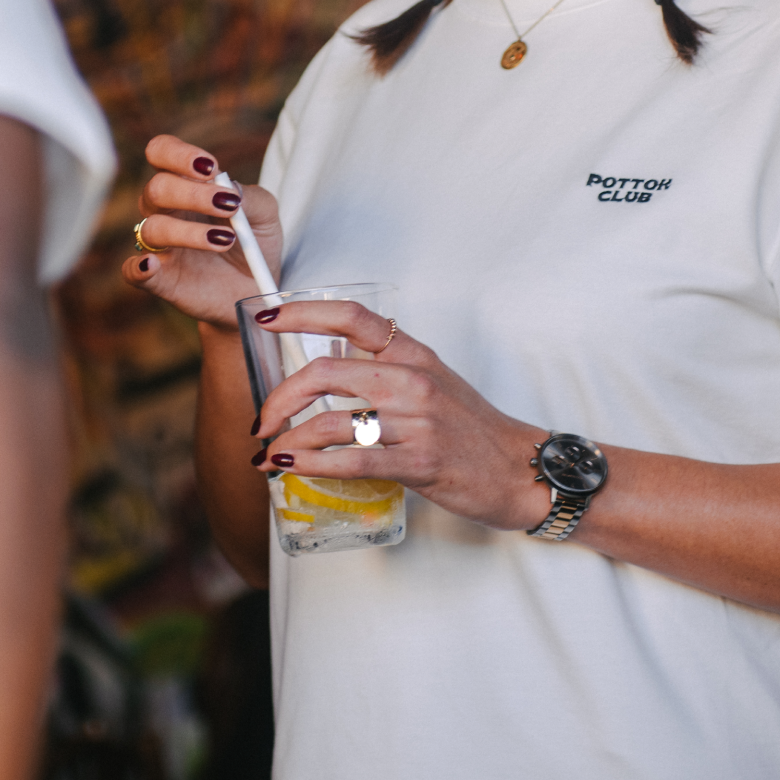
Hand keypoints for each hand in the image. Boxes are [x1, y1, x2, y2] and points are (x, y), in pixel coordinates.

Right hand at [120, 135, 282, 329]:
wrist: (258, 290)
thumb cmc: (255, 242)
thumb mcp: (266, 214)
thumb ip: (251, 197)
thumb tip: (229, 189)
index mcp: (187, 185)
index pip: (162, 153)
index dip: (178, 154)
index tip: (210, 167)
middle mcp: (167, 211)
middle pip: (157, 189)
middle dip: (193, 194)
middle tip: (228, 206)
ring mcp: (161, 246)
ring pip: (153, 228)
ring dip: (189, 232)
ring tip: (225, 241)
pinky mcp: (160, 280)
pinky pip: (133, 272)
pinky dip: (139, 267)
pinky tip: (153, 265)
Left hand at [249, 301, 550, 531]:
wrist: (517, 467)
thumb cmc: (471, 427)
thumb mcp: (432, 380)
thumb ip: (386, 366)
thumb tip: (332, 359)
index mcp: (414, 353)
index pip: (352, 317)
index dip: (303, 311)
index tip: (266, 316)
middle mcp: (413, 380)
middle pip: (325, 372)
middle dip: (280, 398)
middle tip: (263, 420)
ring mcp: (416, 421)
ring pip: (331, 421)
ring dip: (289, 440)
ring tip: (271, 455)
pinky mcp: (418, 462)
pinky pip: (351, 461)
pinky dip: (312, 465)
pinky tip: (292, 468)